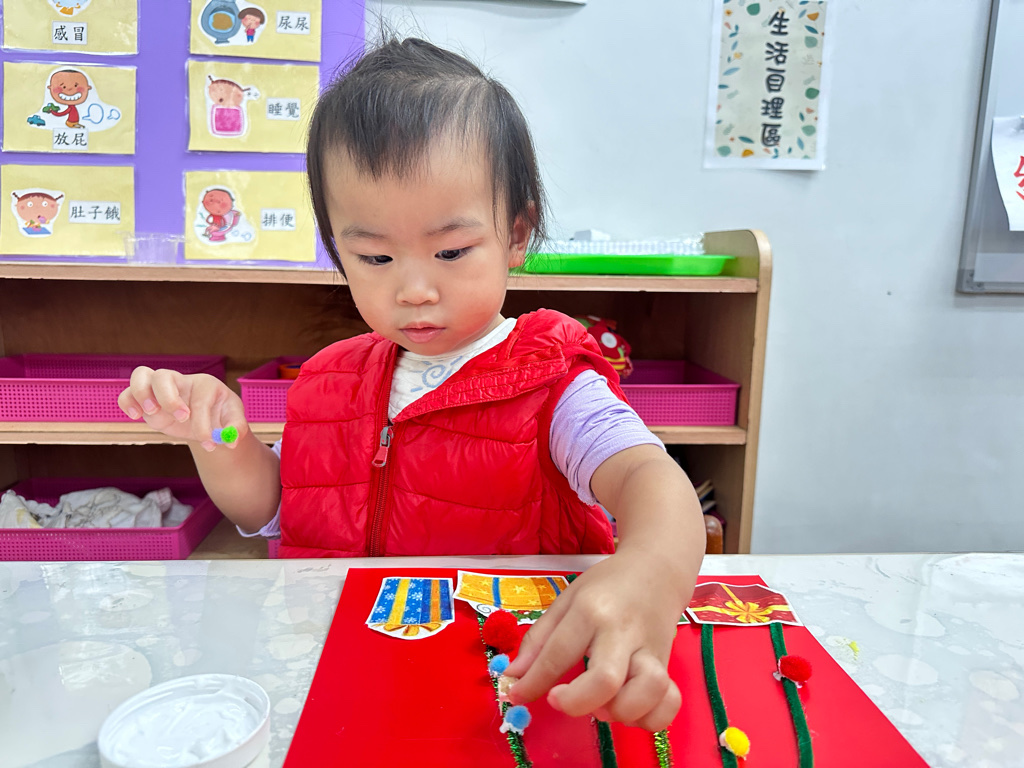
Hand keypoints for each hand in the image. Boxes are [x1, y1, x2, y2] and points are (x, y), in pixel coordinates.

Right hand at [117, 367, 246, 451]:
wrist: (208, 419)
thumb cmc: (221, 415)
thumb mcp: (234, 420)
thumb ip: (236, 428)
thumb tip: (230, 440)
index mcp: (205, 384)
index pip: (199, 399)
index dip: (203, 422)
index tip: (207, 440)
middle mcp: (181, 382)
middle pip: (163, 376)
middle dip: (168, 398)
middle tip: (181, 418)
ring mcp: (160, 389)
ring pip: (140, 375)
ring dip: (141, 394)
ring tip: (152, 413)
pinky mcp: (146, 400)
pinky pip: (127, 393)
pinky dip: (127, 403)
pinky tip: (137, 417)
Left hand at [504, 552, 684, 730]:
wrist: (656, 569)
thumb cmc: (607, 585)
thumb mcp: (567, 600)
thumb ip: (539, 640)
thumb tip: (514, 676)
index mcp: (590, 611)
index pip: (558, 655)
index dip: (533, 683)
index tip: (517, 696)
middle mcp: (622, 632)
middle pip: (605, 680)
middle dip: (577, 703)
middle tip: (561, 700)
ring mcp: (650, 649)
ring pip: (647, 691)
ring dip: (621, 711)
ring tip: (603, 705)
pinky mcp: (668, 664)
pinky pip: (670, 702)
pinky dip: (651, 717)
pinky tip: (631, 710)